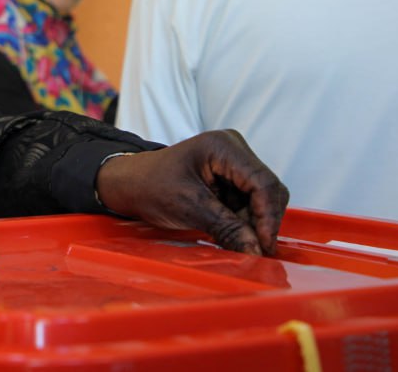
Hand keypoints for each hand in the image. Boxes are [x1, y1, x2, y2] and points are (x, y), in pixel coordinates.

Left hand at [95, 130, 287, 255]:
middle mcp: (234, 150)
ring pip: (261, 200)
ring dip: (251, 224)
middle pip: (268, 191)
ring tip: (229, 237)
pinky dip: (243, 221)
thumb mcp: (188, 207)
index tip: (263, 246)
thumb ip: (226, 227)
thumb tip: (256, 251)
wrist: (129, 184)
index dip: (268, 217)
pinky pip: (249, 204)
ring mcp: (234, 164)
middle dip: (260, 221)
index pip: (263, 183)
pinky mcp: (231, 179)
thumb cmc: (150, 186)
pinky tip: (227, 231)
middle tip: (250, 248)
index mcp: (224, 146)